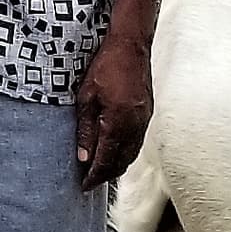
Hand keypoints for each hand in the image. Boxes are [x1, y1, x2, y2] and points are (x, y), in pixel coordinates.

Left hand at [72, 29, 151, 190]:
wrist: (131, 46)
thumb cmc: (105, 66)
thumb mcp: (86, 98)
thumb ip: (85, 130)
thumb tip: (83, 158)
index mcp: (117, 122)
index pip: (105, 159)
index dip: (94, 176)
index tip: (84, 185)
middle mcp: (135, 126)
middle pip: (121, 162)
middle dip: (105, 175)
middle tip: (90, 181)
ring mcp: (144, 120)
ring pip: (131, 154)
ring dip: (116, 166)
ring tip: (100, 171)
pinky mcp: (147, 114)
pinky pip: (137, 142)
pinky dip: (126, 153)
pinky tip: (115, 153)